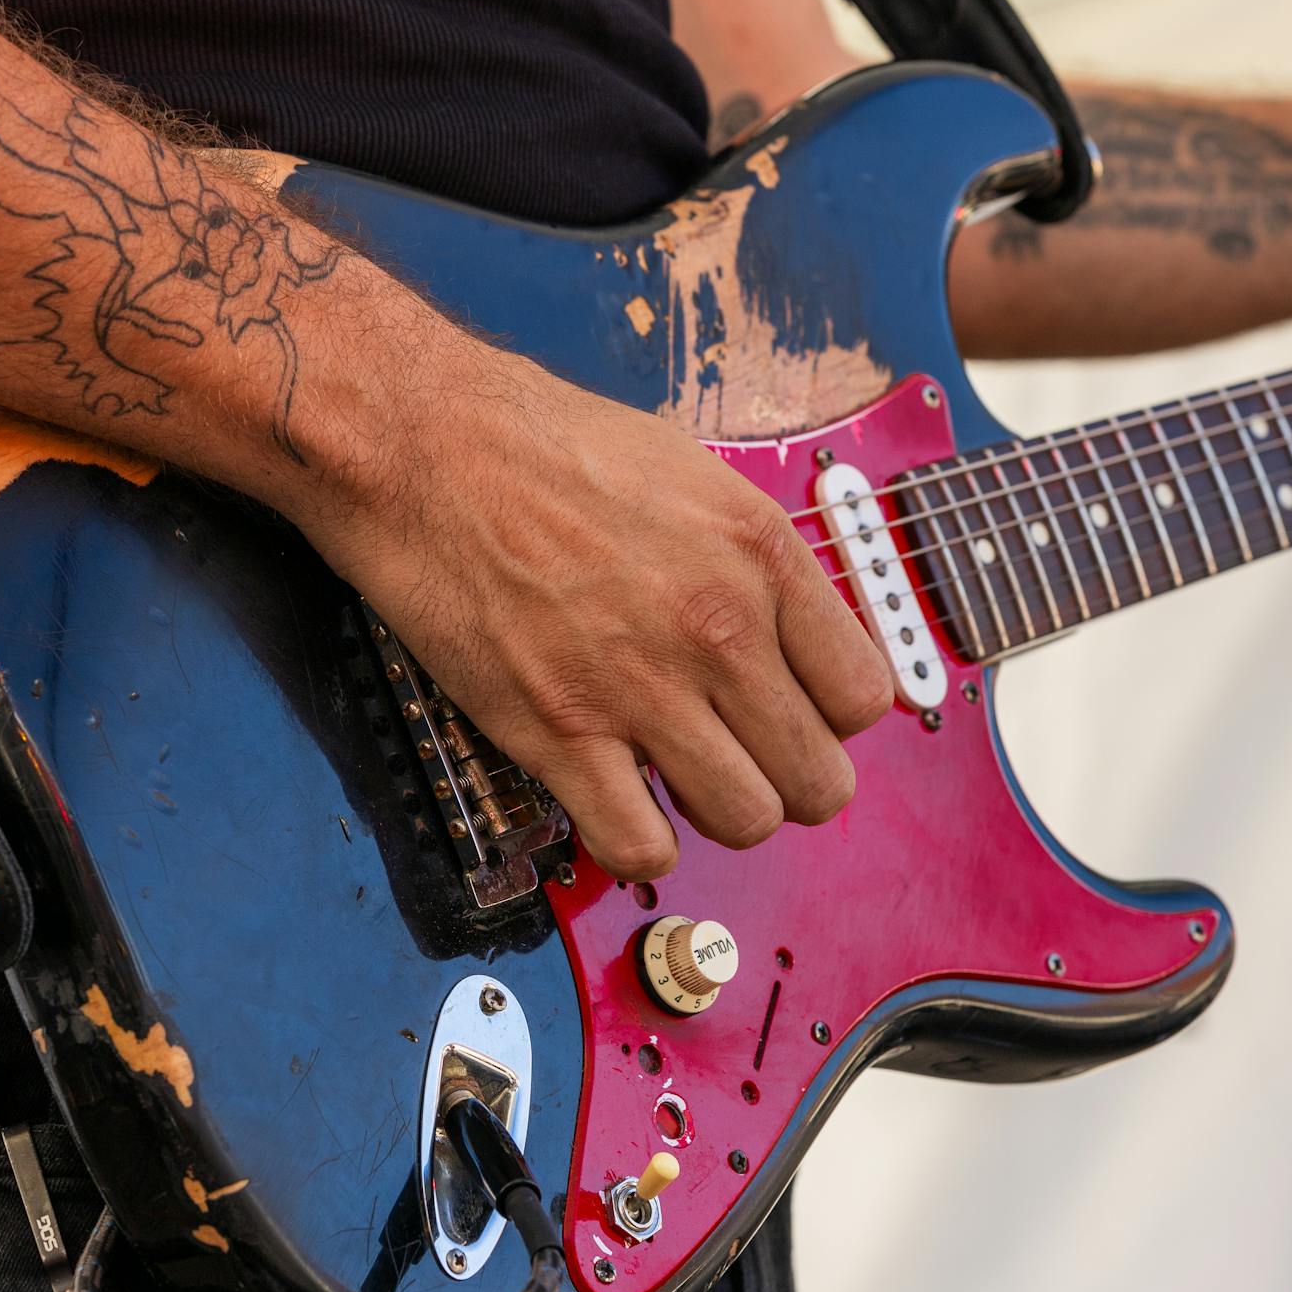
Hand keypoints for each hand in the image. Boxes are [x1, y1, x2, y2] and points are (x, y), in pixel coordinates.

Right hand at [300, 345, 893, 879]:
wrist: (426, 450)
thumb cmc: (543, 446)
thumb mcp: (691, 474)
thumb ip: (750, 559)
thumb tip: (787, 624)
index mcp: (760, 555)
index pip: (864, 696)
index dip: (830, 718)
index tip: (794, 712)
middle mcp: (719, 627)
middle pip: (820, 779)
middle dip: (787, 782)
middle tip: (742, 760)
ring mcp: (642, 686)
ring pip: (746, 821)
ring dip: (716, 813)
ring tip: (677, 779)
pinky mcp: (560, 732)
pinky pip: (640, 846)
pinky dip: (637, 843)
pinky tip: (617, 803)